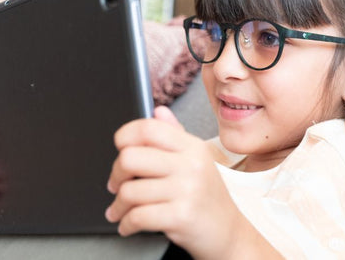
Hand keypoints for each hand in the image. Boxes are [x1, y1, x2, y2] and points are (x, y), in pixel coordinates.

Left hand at [105, 106, 247, 258]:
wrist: (228, 232)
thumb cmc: (208, 196)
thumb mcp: (197, 160)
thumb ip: (175, 134)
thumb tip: (158, 111)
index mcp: (192, 147)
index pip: (148, 128)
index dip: (125, 136)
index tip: (120, 148)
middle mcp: (191, 165)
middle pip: (130, 157)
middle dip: (115, 174)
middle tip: (117, 184)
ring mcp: (187, 190)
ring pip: (129, 191)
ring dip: (118, 206)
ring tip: (121, 210)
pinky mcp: (181, 216)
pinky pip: (137, 216)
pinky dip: (126, 224)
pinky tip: (128, 224)